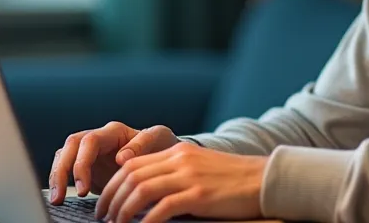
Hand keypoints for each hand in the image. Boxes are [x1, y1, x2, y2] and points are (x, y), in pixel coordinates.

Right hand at [48, 122, 179, 203]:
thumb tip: (121, 157)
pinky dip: (61, 182)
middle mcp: (99, 139)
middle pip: (70, 147)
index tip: (84, 189)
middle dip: (62, 171)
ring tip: (56, 200)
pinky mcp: (88, 166)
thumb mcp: (159, 139)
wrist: (164, 157)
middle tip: (61, 196)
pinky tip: (60, 198)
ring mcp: (91, 152)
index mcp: (114, 132)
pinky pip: (67, 169)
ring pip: (64, 156)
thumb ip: (142, 144)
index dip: (82, 164)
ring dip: (57, 177)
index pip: (88, 142)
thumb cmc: (162, 145)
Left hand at [94, 141, 266, 222]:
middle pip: (131, 175)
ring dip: (123, 210)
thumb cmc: (233, 181)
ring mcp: (189, 176)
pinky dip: (147, 220)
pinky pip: (163, 207)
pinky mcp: (199, 195)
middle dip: (111, 198)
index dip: (112, 185)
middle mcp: (179, 159)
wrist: (265, 180)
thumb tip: (145, 197)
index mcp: (177, 151)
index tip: (104, 203)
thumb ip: (173, 175)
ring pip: (142, 189)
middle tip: (103, 217)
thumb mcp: (199, 170)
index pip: (132, 164)